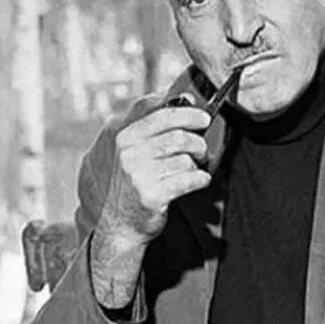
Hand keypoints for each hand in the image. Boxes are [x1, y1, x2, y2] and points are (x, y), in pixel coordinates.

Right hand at [89, 104, 210, 309]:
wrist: (121, 225)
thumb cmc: (134, 186)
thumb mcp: (134, 153)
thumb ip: (154, 130)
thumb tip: (184, 98)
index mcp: (125, 138)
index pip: (160, 115)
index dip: (187, 113)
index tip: (203, 117)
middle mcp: (129, 154)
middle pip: (178, 137)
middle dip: (198, 143)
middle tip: (202, 150)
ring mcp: (139, 175)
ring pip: (185, 159)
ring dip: (198, 164)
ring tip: (195, 168)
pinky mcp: (152, 195)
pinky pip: (189, 179)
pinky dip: (201, 179)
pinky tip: (200, 180)